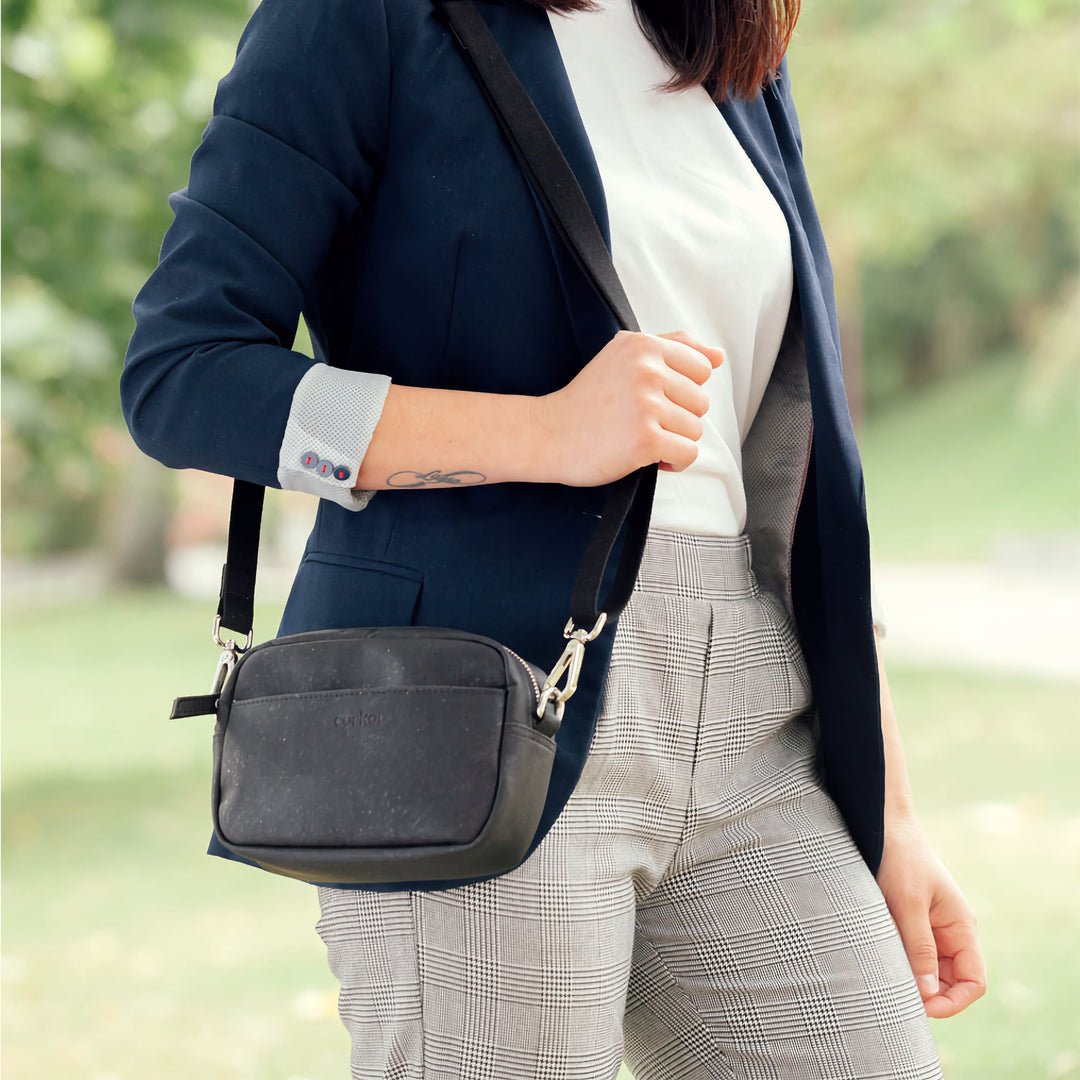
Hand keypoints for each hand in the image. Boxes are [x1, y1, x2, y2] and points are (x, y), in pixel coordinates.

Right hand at [538, 329, 724, 486]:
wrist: (547, 434)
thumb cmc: (586, 400)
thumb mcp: (624, 358)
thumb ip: (673, 349)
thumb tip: (719, 356)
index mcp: (643, 346)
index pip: (701, 368)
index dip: (682, 389)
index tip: (654, 398)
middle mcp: (647, 370)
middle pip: (701, 401)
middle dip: (677, 417)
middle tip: (641, 420)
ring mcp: (647, 406)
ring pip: (695, 429)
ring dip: (673, 440)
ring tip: (640, 437)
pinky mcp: (646, 440)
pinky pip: (688, 454)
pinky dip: (672, 462)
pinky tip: (649, 458)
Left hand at [876, 814, 986, 1017]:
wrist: (881, 825)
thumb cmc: (899, 859)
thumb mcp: (908, 904)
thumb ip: (919, 947)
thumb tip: (928, 993)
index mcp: (961, 926)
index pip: (974, 981)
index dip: (954, 1002)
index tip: (923, 1007)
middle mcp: (951, 931)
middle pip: (951, 981)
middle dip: (930, 994)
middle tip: (896, 996)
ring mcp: (931, 927)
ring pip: (929, 970)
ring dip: (912, 978)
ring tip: (885, 977)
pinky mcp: (910, 921)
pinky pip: (911, 953)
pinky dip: (900, 962)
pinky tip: (879, 961)